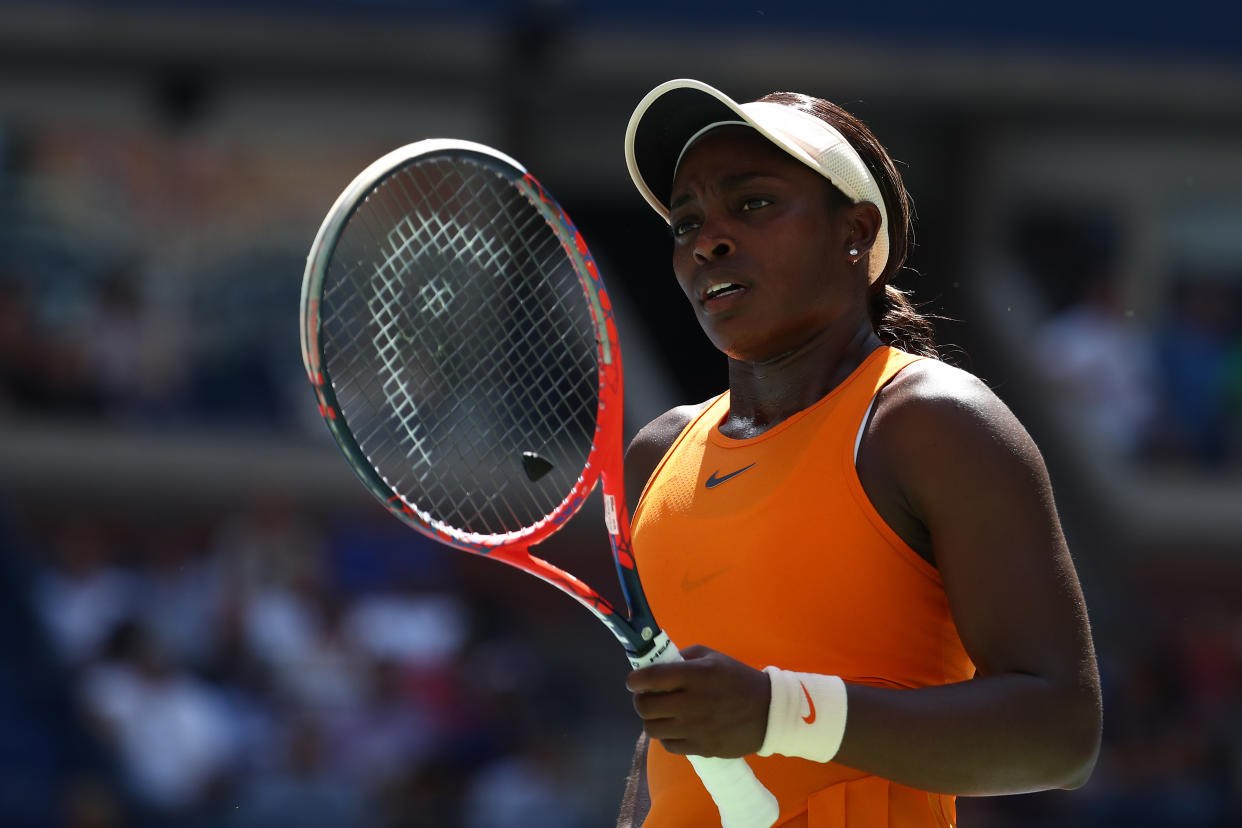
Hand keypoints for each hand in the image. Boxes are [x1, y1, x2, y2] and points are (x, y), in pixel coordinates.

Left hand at [625, 645, 769, 757]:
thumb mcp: (713, 657)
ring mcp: (695, 728)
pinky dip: (668, 736)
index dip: (634, 680)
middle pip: (644, 707)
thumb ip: (683, 657)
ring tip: (662, 714)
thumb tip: (658, 665)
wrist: (768, 712)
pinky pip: (668, 745)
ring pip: (652, 729)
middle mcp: (691, 703)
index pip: (650, 678)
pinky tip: (677, 727)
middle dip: (640, 700)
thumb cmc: (738, 679)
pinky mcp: (701, 748)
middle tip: (648, 697)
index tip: (634, 681)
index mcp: (694, 676)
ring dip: (653, 719)